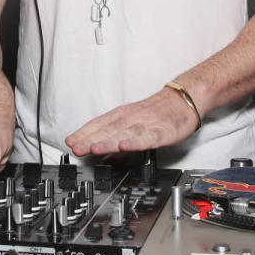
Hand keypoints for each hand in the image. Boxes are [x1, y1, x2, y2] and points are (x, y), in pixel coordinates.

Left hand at [65, 87, 199, 157]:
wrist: (183, 101)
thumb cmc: (158, 112)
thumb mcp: (133, 123)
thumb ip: (116, 139)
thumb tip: (100, 154)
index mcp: (122, 116)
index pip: (99, 125)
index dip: (84, 134)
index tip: (70, 142)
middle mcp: (131, 119)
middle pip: (108, 130)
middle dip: (90, 140)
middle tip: (76, 148)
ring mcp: (145, 125)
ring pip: (124, 134)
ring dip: (108, 141)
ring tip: (94, 148)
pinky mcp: (161, 132)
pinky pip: (147, 138)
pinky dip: (135, 142)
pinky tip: (125, 146)